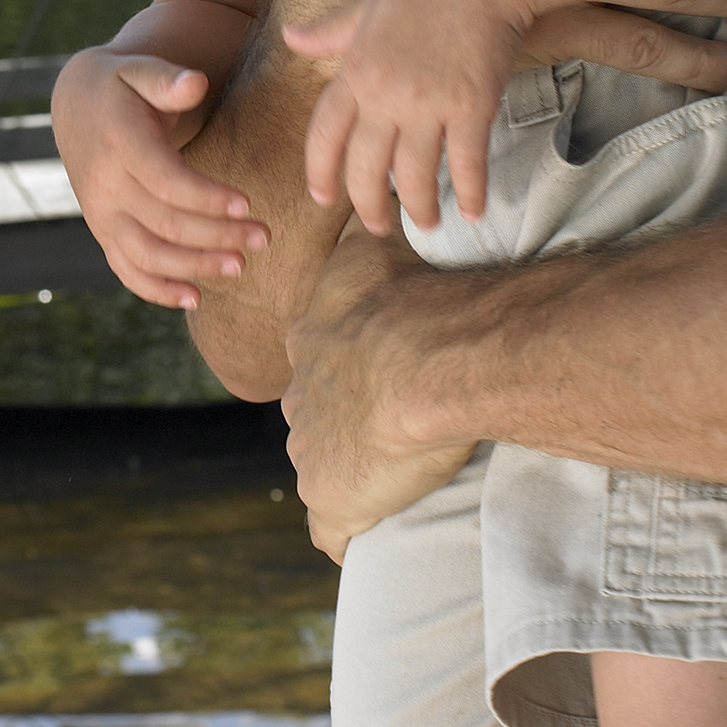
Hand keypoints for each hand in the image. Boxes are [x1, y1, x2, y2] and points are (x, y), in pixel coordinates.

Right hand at [51, 47, 268, 310]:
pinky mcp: (104, 232)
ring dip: (194, 267)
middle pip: (164, 222)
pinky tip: (195, 298)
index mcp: (119, 143)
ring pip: (147, 254)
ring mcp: (102, 214)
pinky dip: (157, 290)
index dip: (206, 197)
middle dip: (216, 235)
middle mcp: (105, 185)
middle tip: (263, 238)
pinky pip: (126, 270)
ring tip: (241, 266)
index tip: (248, 204)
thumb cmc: (124, 86)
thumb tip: (194, 83)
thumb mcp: (141, 70)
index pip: (164, 180)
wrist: (78, 108)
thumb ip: (167, 78)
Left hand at [283, 222, 473, 559]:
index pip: (315, 358)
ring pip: (319, 466)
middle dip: (339, 420)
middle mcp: (300, 398)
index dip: (346, 366)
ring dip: (349, 471)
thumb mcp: (380, 242)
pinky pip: (331, 530)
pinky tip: (363, 533)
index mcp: (312, 341)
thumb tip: (370, 193)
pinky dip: (344, 532)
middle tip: (387, 422)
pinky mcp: (331, 499)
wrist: (427, 358)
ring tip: (391, 473)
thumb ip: (370, 223)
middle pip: (310, 415)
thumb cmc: (411, 295)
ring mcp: (312, 452)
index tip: (375, 370)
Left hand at [296, 0, 531, 233]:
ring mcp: (429, 102)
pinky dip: (471, 193)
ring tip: (424, 226)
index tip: (322, 198)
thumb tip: (290, 36)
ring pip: (415, 174)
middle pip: (366, 168)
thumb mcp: (365, 6)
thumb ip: (328, 32)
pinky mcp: (472, 104)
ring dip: (420, 208)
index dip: (320, 172)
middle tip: (377, 226)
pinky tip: (474, 213)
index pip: (324, 135)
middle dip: (369, 206)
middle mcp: (385, 94)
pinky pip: (467, 162)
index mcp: (355, 72)